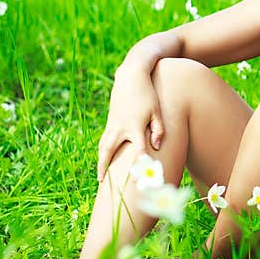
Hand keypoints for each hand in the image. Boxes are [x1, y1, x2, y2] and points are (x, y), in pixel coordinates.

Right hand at [95, 64, 164, 180]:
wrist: (131, 76)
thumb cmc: (148, 94)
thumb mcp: (157, 111)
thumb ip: (158, 130)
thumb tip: (156, 147)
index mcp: (135, 125)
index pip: (138, 149)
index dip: (140, 164)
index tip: (139, 178)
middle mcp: (121, 126)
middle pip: (109, 151)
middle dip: (104, 167)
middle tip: (102, 182)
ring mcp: (113, 123)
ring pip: (103, 145)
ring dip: (101, 160)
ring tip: (101, 175)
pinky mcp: (110, 121)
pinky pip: (104, 139)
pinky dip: (103, 150)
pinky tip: (104, 159)